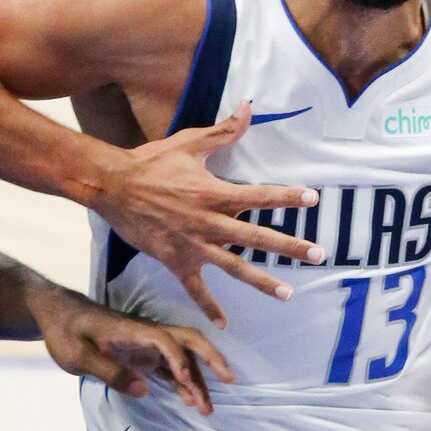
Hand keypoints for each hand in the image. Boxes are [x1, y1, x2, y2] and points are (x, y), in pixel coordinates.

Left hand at [33, 285, 234, 413]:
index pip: (165, 340)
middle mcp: (146, 334)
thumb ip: (111, 372)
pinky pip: (169, 368)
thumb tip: (144, 390)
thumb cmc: (65, 331)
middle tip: (229, 380)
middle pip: (188, 341)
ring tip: (207, 410)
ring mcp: (146, 344)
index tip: (185, 381)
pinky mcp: (142, 354)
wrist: (57, 314)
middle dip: (210, 360)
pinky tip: (189, 401)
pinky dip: (182, 383)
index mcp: (133, 330)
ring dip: (197, 381)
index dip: (179, 360)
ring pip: (182, 358)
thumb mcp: (79, 355)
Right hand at [91, 102, 320, 326]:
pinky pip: (195, 288)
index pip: (260, 195)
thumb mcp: (189, 142)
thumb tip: (249, 106)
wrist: (113, 187)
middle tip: (318, 254)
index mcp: (214, 193)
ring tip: (287, 293)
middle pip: (257, 236)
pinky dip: (209, 307)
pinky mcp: (175, 261)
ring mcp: (193, 245)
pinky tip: (225, 324)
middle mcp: (209, 222)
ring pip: (234, 267)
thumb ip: (223, 131)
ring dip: (262, 281)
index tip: (314, 198)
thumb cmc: (151, 162)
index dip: (288, 196)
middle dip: (290, 246)